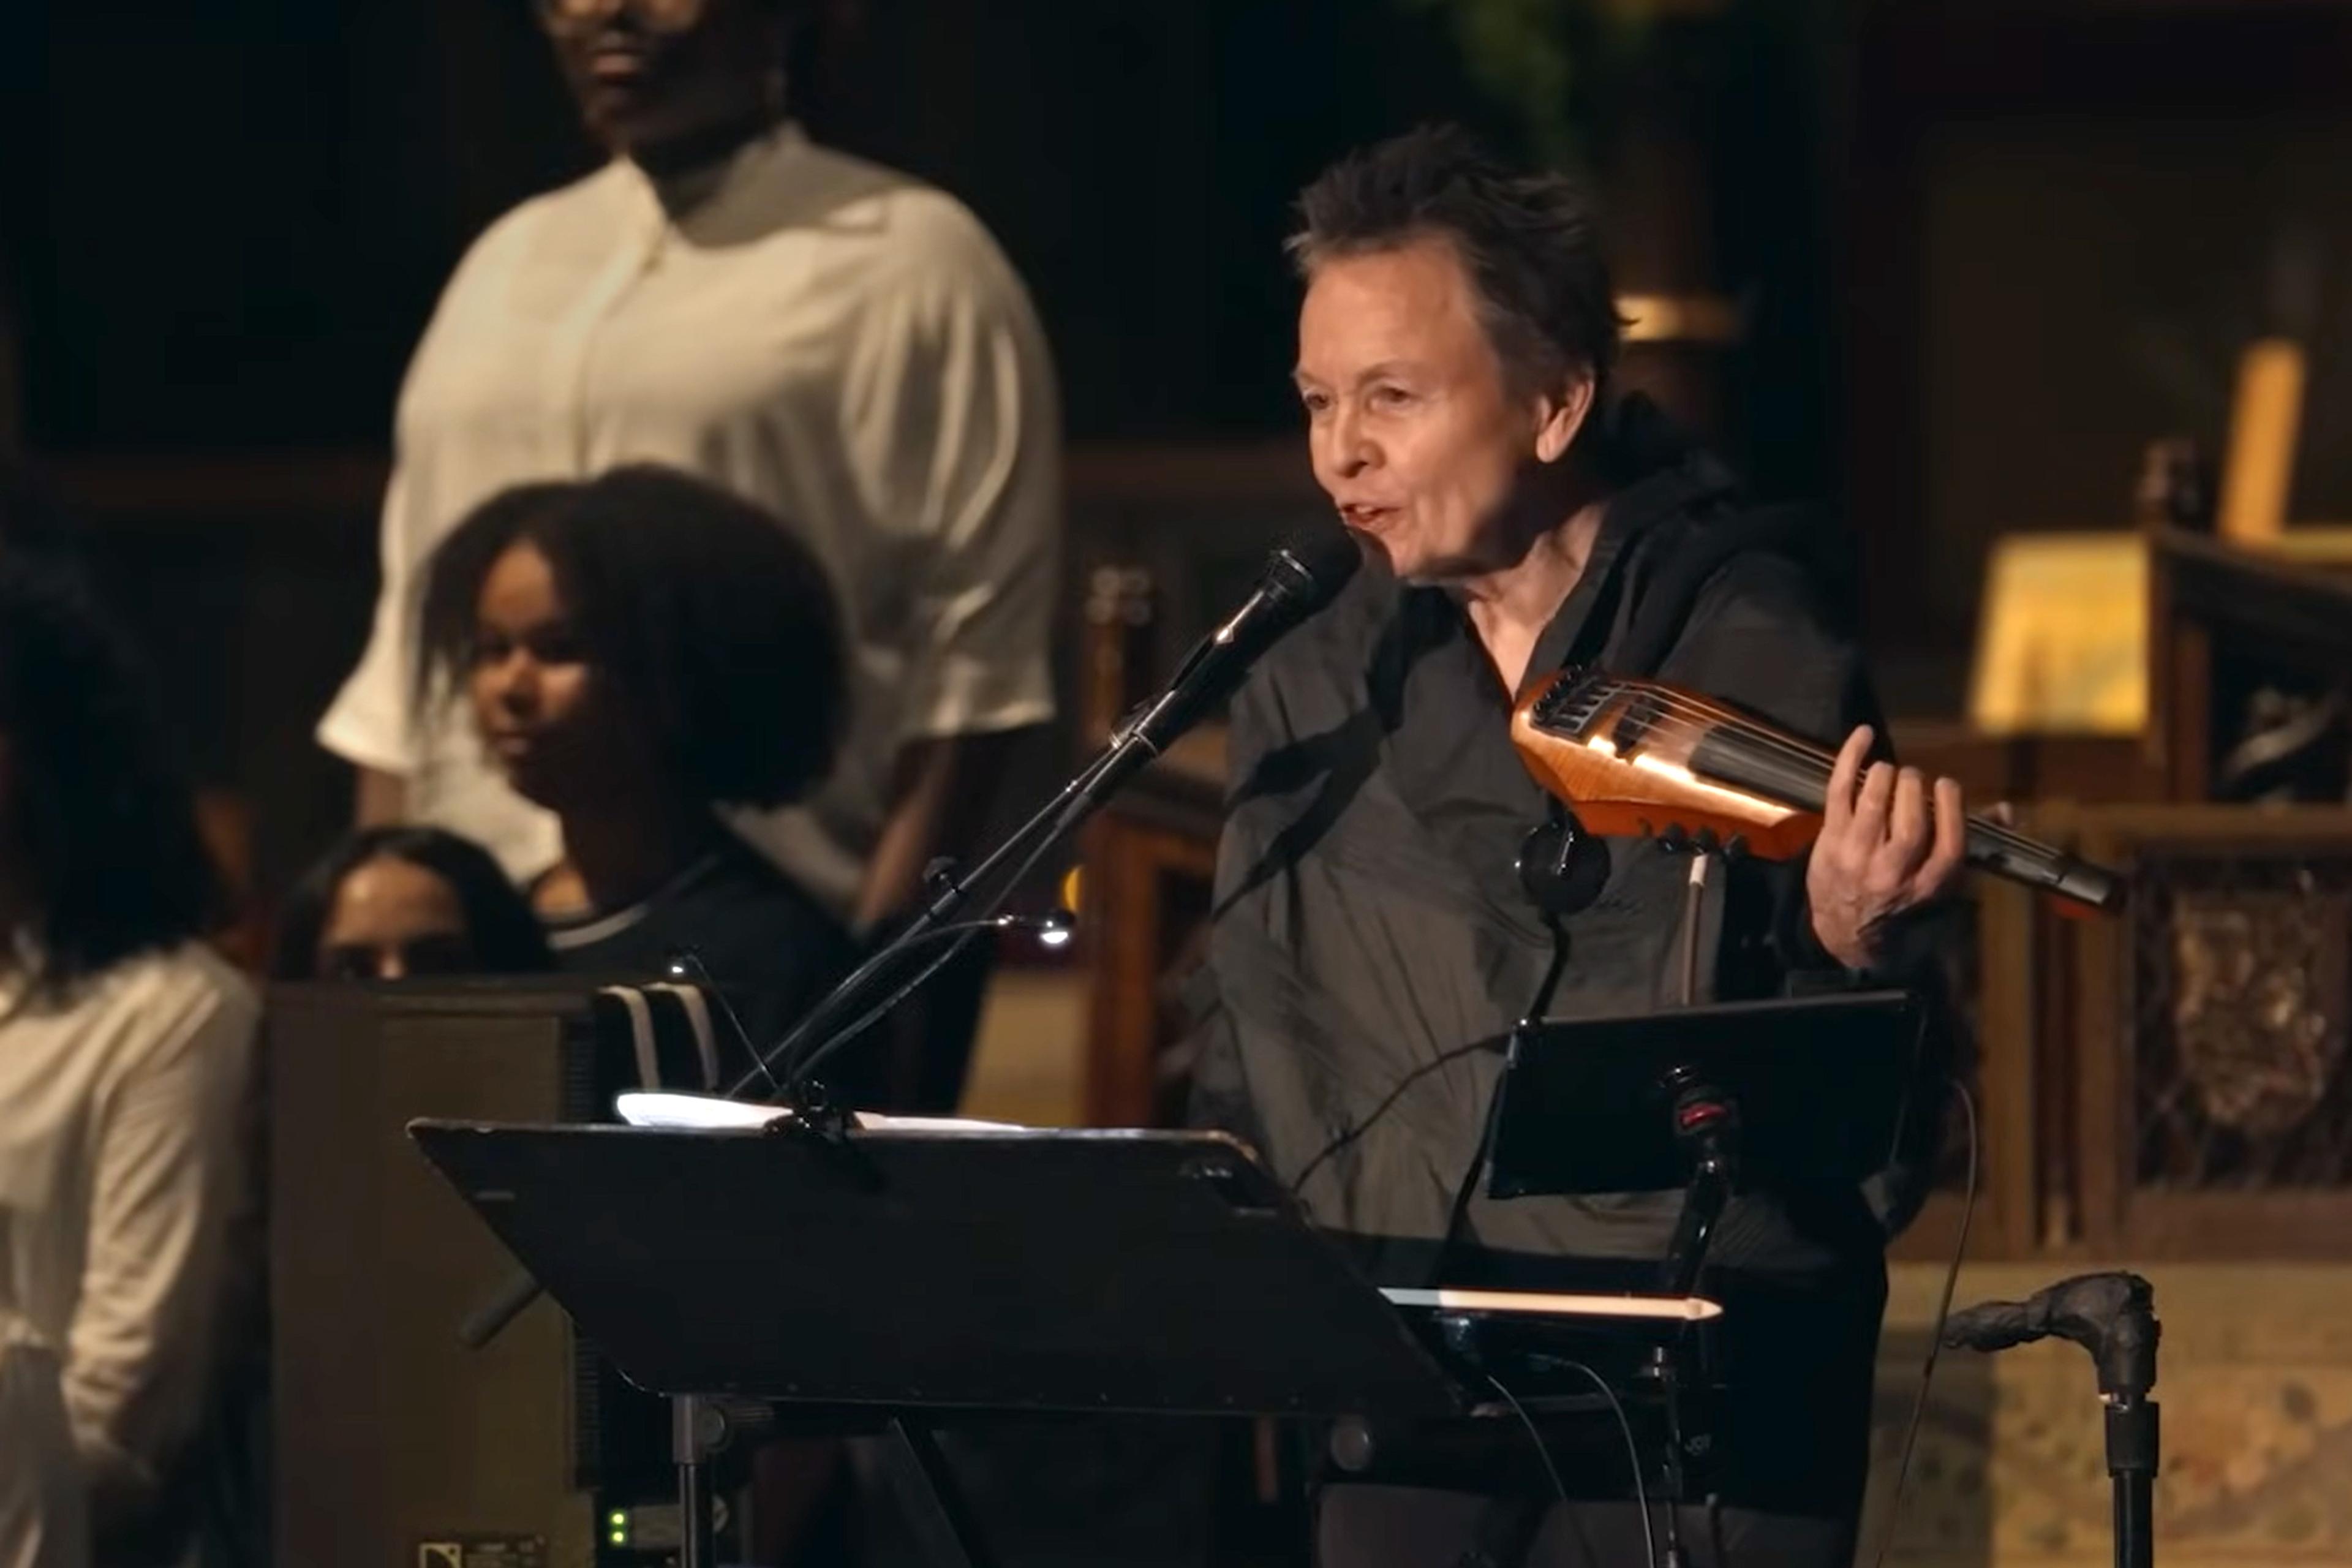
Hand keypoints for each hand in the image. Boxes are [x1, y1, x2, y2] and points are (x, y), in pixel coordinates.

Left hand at [1805, 725, 1967, 969]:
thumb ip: (1971, 844)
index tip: (1947, 785)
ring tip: (1889, 771)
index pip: (1948, 845)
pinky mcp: (1829, 840)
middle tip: (1913, 777)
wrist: (1844, 928)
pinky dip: (1850, 758)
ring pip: (1873, 806)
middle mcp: (1893, 874)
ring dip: (1885, 776)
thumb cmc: (1898, 898)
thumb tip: (2006, 811)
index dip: (1951, 808)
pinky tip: (1863, 734)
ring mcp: (1857, 857)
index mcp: (1927, 886)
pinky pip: (1839, 791)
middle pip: (1910, 824)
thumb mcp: (1939, 885)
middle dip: (1915, 789)